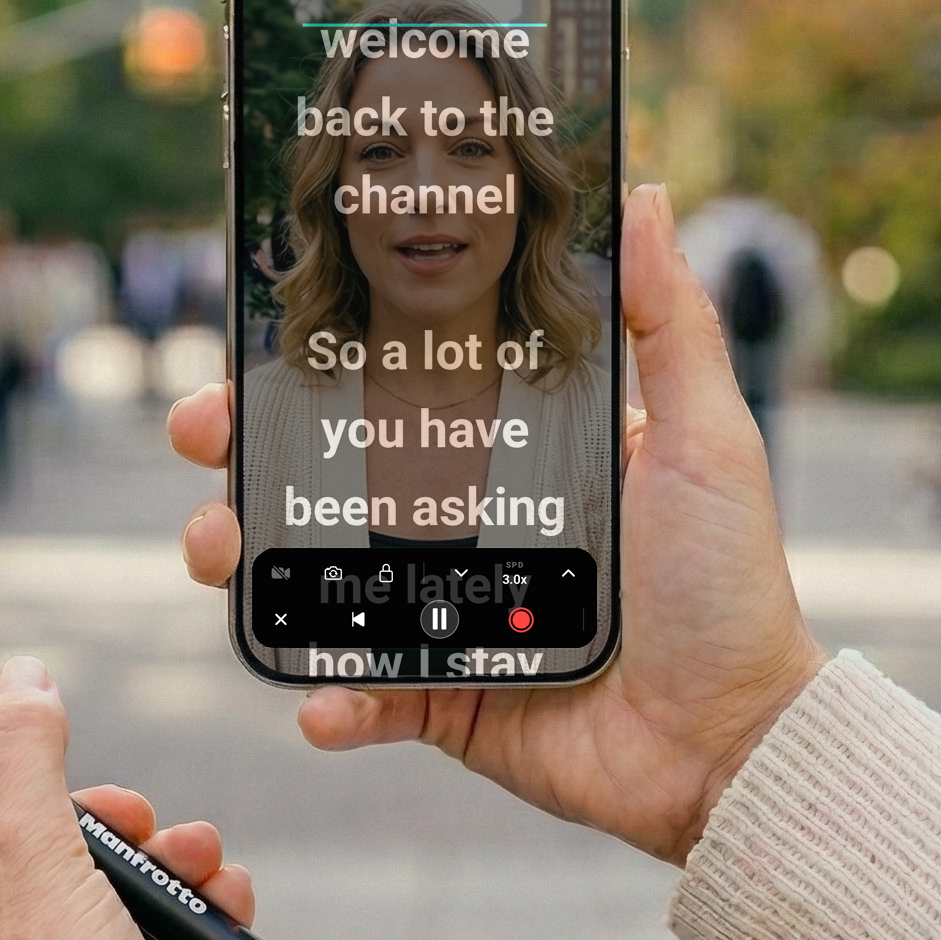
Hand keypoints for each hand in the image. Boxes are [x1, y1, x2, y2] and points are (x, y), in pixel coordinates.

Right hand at [171, 184, 824, 865]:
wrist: (732, 742)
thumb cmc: (727, 583)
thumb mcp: (706, 436)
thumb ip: (668, 323)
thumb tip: (646, 197)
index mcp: (516, 453)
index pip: (398, 394)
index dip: (320, 368)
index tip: (258, 347)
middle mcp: (470, 524)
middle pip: (333, 479)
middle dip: (249, 457)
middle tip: (208, 440)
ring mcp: (447, 610)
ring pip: (321, 581)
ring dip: (253, 568)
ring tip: (221, 555)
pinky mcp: (446, 694)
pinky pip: (367, 691)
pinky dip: (332, 697)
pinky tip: (324, 700)